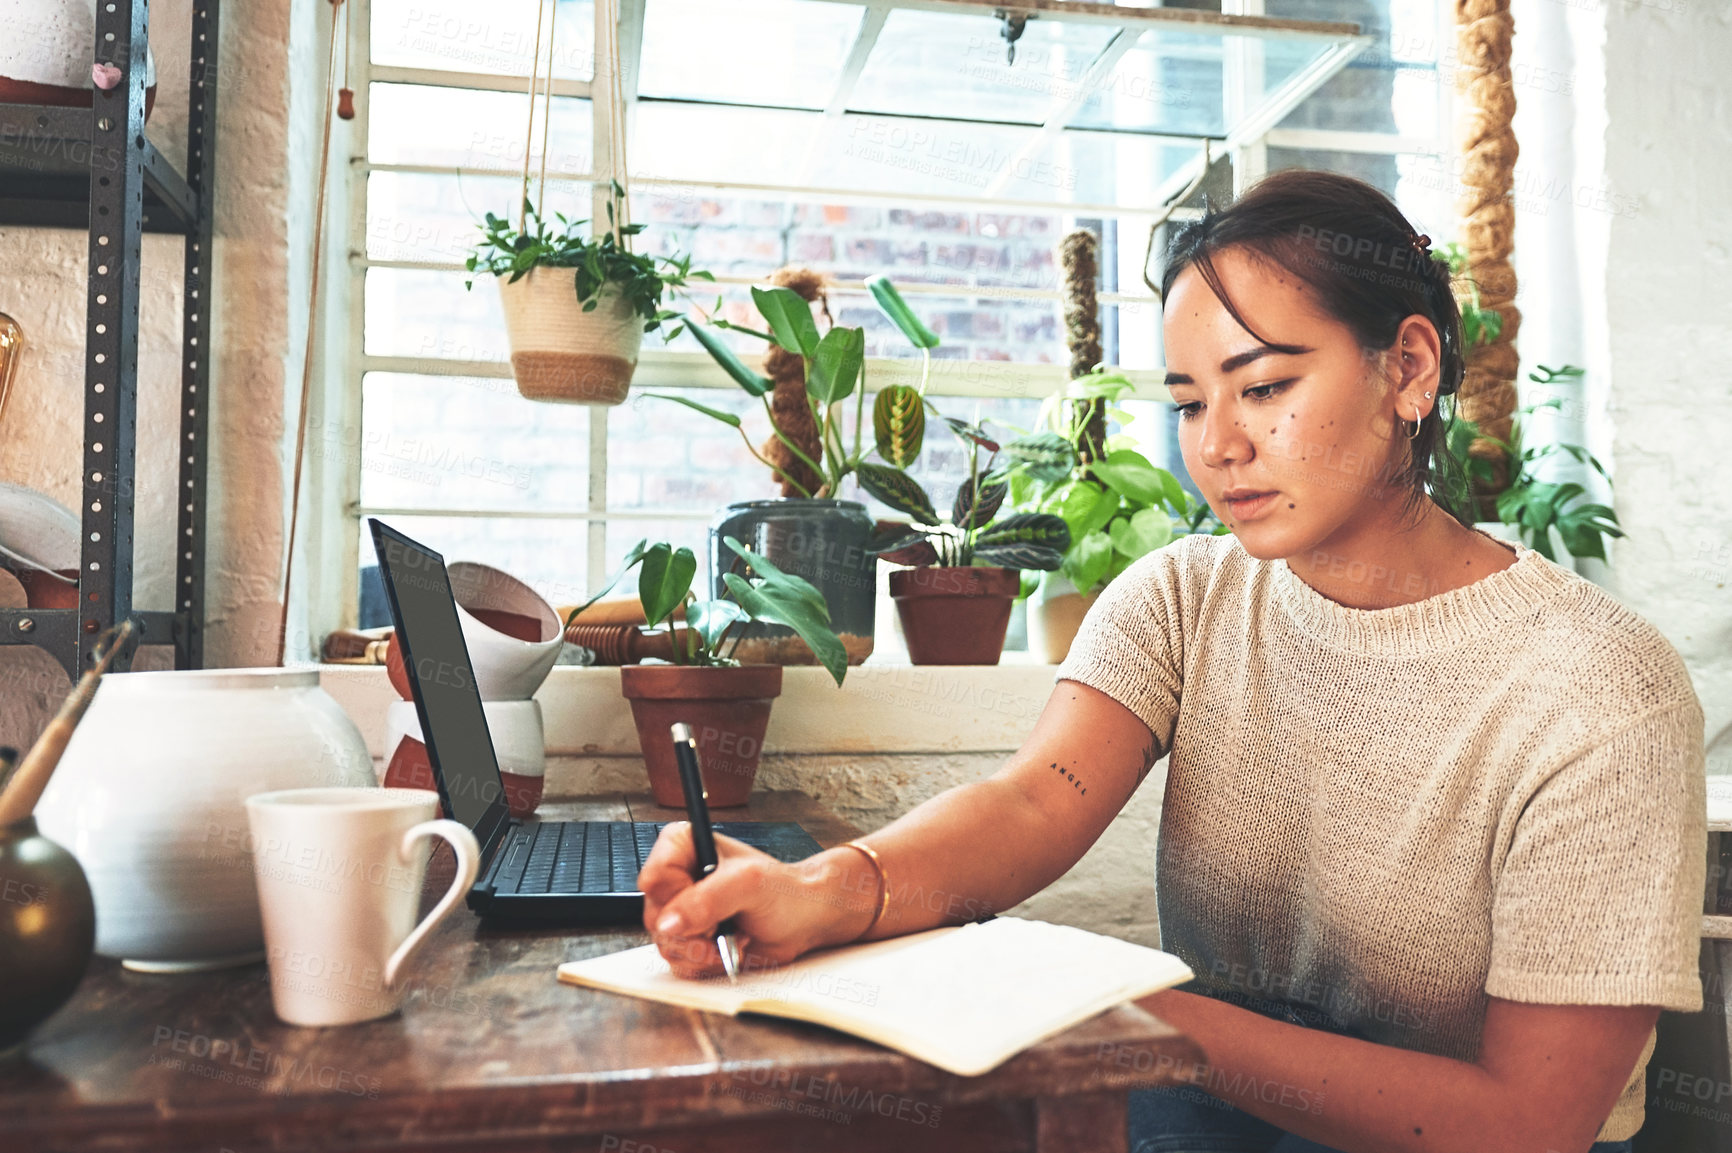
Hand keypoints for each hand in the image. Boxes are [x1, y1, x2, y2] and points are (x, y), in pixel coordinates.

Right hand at [638, 822, 857, 978]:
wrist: (804, 919)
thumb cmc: (784, 891)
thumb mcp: (748, 885)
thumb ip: (706, 900)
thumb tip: (668, 923)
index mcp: (682, 847)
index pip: (654, 879)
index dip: (677, 901)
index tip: (708, 907)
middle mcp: (676, 878)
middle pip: (655, 917)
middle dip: (694, 932)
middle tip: (725, 925)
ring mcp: (679, 912)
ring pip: (665, 943)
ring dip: (704, 950)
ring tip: (735, 934)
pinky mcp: (688, 939)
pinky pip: (679, 962)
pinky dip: (707, 962)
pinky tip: (730, 947)